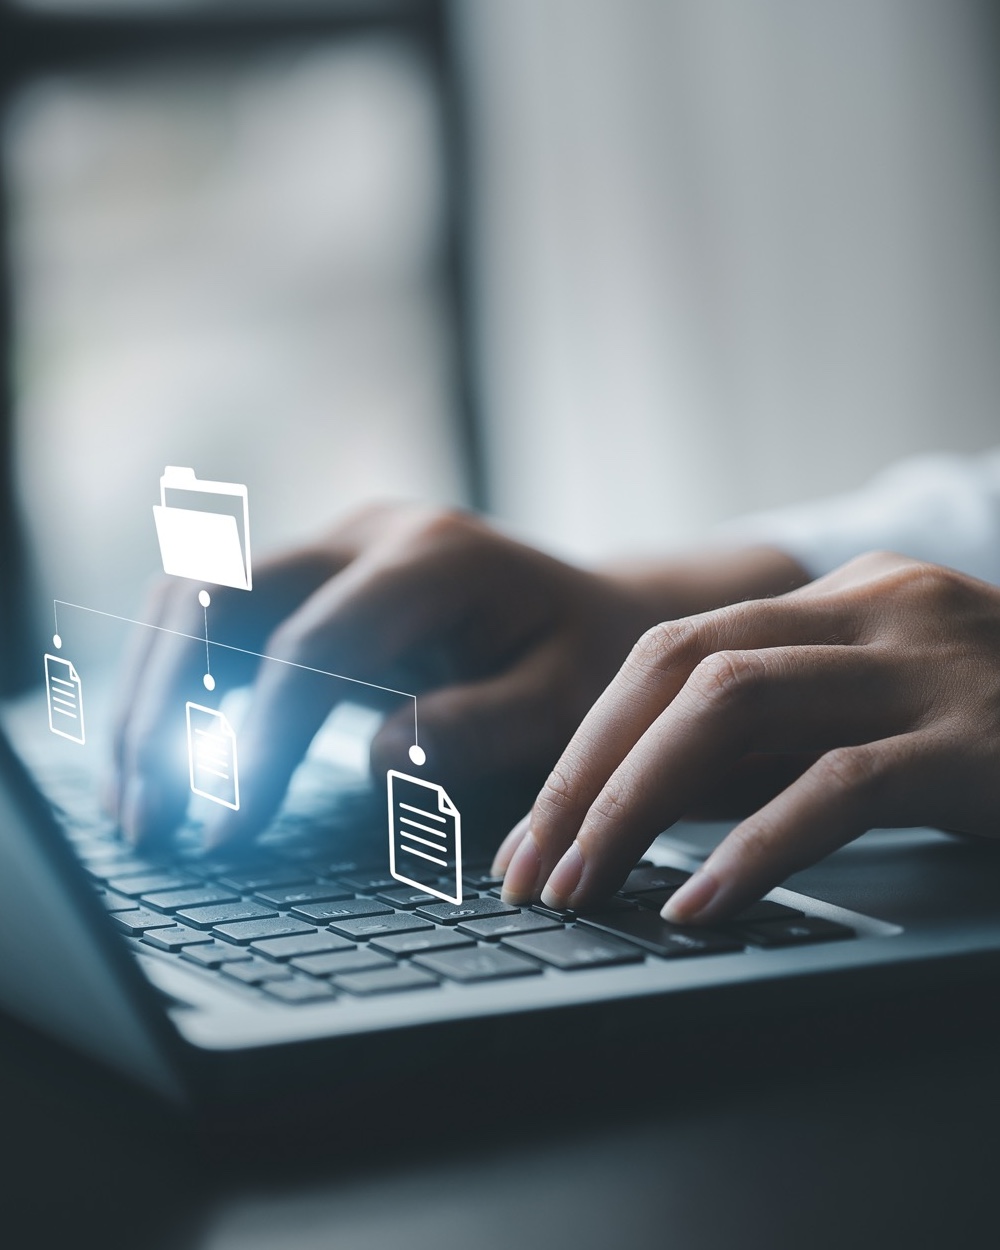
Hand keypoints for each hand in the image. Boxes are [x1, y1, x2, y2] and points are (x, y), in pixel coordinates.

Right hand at [110, 503, 674, 847]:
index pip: (312, 641)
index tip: (229, 828)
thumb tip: (375, 756)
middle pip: (219, 595)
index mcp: (434, 557)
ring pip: (194, 598)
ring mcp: (332, 549)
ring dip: (149, 695)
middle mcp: (367, 534)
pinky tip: (164, 761)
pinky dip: (175, 687)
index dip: (259, 738)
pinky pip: (214, 619)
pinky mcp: (312, 581)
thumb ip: (480, 727)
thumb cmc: (587, 662)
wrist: (593, 614)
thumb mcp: (566, 703)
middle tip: (147, 820)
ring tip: (134, 803)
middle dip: (164, 707)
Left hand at [496, 552, 999, 922]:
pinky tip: (697, 907)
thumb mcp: (880, 723)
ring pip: (735, 707)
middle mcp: (880, 607)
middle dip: (586, 771)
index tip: (535, 824)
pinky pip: (840, 787)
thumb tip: (642, 805)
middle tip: (528, 864)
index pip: (674, 652)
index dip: (588, 740)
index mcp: (845, 600)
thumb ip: (778, 745)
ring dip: (636, 803)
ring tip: (580, 885)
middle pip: (681, 667)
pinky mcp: (984, 742)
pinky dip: (753, 850)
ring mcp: (934, 664)